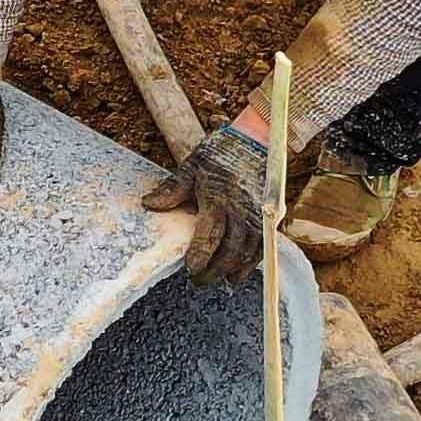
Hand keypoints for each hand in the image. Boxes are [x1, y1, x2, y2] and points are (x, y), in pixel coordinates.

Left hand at [142, 127, 280, 282]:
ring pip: (248, 253)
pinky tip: (237, 274)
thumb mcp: (192, 166)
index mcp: (218, 198)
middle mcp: (242, 210)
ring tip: (218, 279)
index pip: (209, 235)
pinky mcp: (271, 217)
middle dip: (214, 270)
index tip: (190, 269)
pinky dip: (250, 264)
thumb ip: (172, 189)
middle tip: (199, 280)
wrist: (257, 140)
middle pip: (230, 251)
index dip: (200, 256)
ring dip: (232, 271)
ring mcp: (260, 215)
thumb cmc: (221, 153)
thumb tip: (148, 205)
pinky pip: (262, 248)